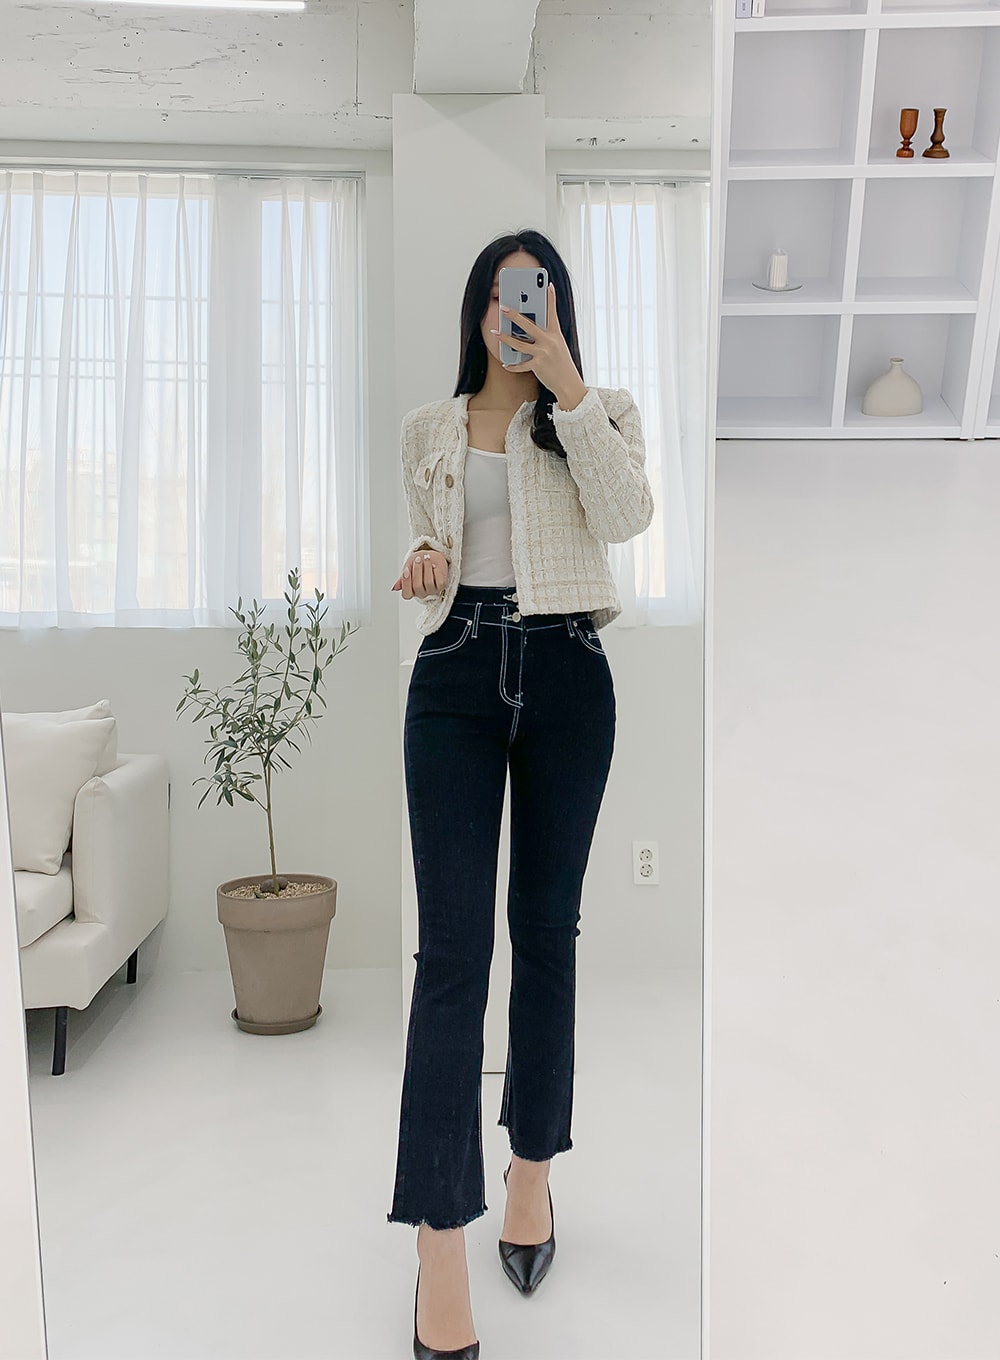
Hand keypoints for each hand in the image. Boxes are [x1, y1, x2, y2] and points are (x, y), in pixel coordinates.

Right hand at [391, 549, 448, 599]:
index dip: (406, 583)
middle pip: (417, 587)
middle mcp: (421, 592)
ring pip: (428, 583)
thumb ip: (402, 578)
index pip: (406, 594)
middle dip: (417, 571)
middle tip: (418, 559)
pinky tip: (434, 565)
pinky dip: (436, 571)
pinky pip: (439, 581)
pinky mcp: (441, 586)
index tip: (406, 570)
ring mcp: (432, 590)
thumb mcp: (408, 567)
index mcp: (411, 591)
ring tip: (426, 558)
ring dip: (427, 568)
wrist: (430, 556)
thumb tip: (394, 587)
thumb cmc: (418, 562)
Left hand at [490, 281, 583, 395]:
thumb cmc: (562, 365)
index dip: (551, 299)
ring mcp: (543, 353)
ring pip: (520, 343)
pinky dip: (513, 365)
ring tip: (495, 332)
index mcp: (555, 334)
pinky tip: (505, 364)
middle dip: (514, 315)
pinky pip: (521, 365)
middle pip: (529, 325)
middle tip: (503, 307)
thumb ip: (546, 337)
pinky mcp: (538, 366)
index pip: (552, 313)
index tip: (548, 285)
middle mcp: (549, 341)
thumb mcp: (558, 347)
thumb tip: (530, 330)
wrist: (569, 384)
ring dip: (505, 338)